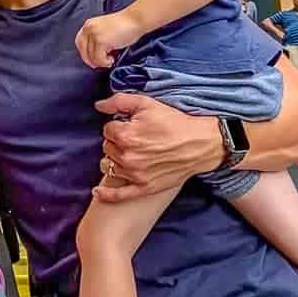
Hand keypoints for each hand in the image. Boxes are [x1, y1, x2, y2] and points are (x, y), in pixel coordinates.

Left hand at [75, 12, 143, 68]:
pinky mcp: (101, 41)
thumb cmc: (125, 25)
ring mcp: (94, 34)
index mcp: (88, 24)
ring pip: (92, 57)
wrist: (135, 19)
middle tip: (102, 63)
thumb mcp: (105, 30)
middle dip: (91, 60)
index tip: (92, 59)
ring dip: (101, 62)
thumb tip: (95, 55)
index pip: (79, 42)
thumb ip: (97, 39)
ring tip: (111, 59)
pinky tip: (113, 58)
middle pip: (83, 51)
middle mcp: (89, 28)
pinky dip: (106, 62)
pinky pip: (99, 59)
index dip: (85, 53)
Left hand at [92, 93, 222, 201]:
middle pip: (107, 148)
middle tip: (133, 138)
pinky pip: (118, 195)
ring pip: (109, 167)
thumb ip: (119, 101)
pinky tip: (97, 191)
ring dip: (113, 160)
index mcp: (125, 135)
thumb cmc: (174, 122)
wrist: (199, 144)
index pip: (107, 130)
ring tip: (127, 154)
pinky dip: (106, 194)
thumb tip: (99, 106)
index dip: (117, 126)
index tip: (129, 126)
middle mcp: (127, 156)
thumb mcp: (147, 103)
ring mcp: (134, 174)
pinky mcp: (143, 187)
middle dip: (116, 142)